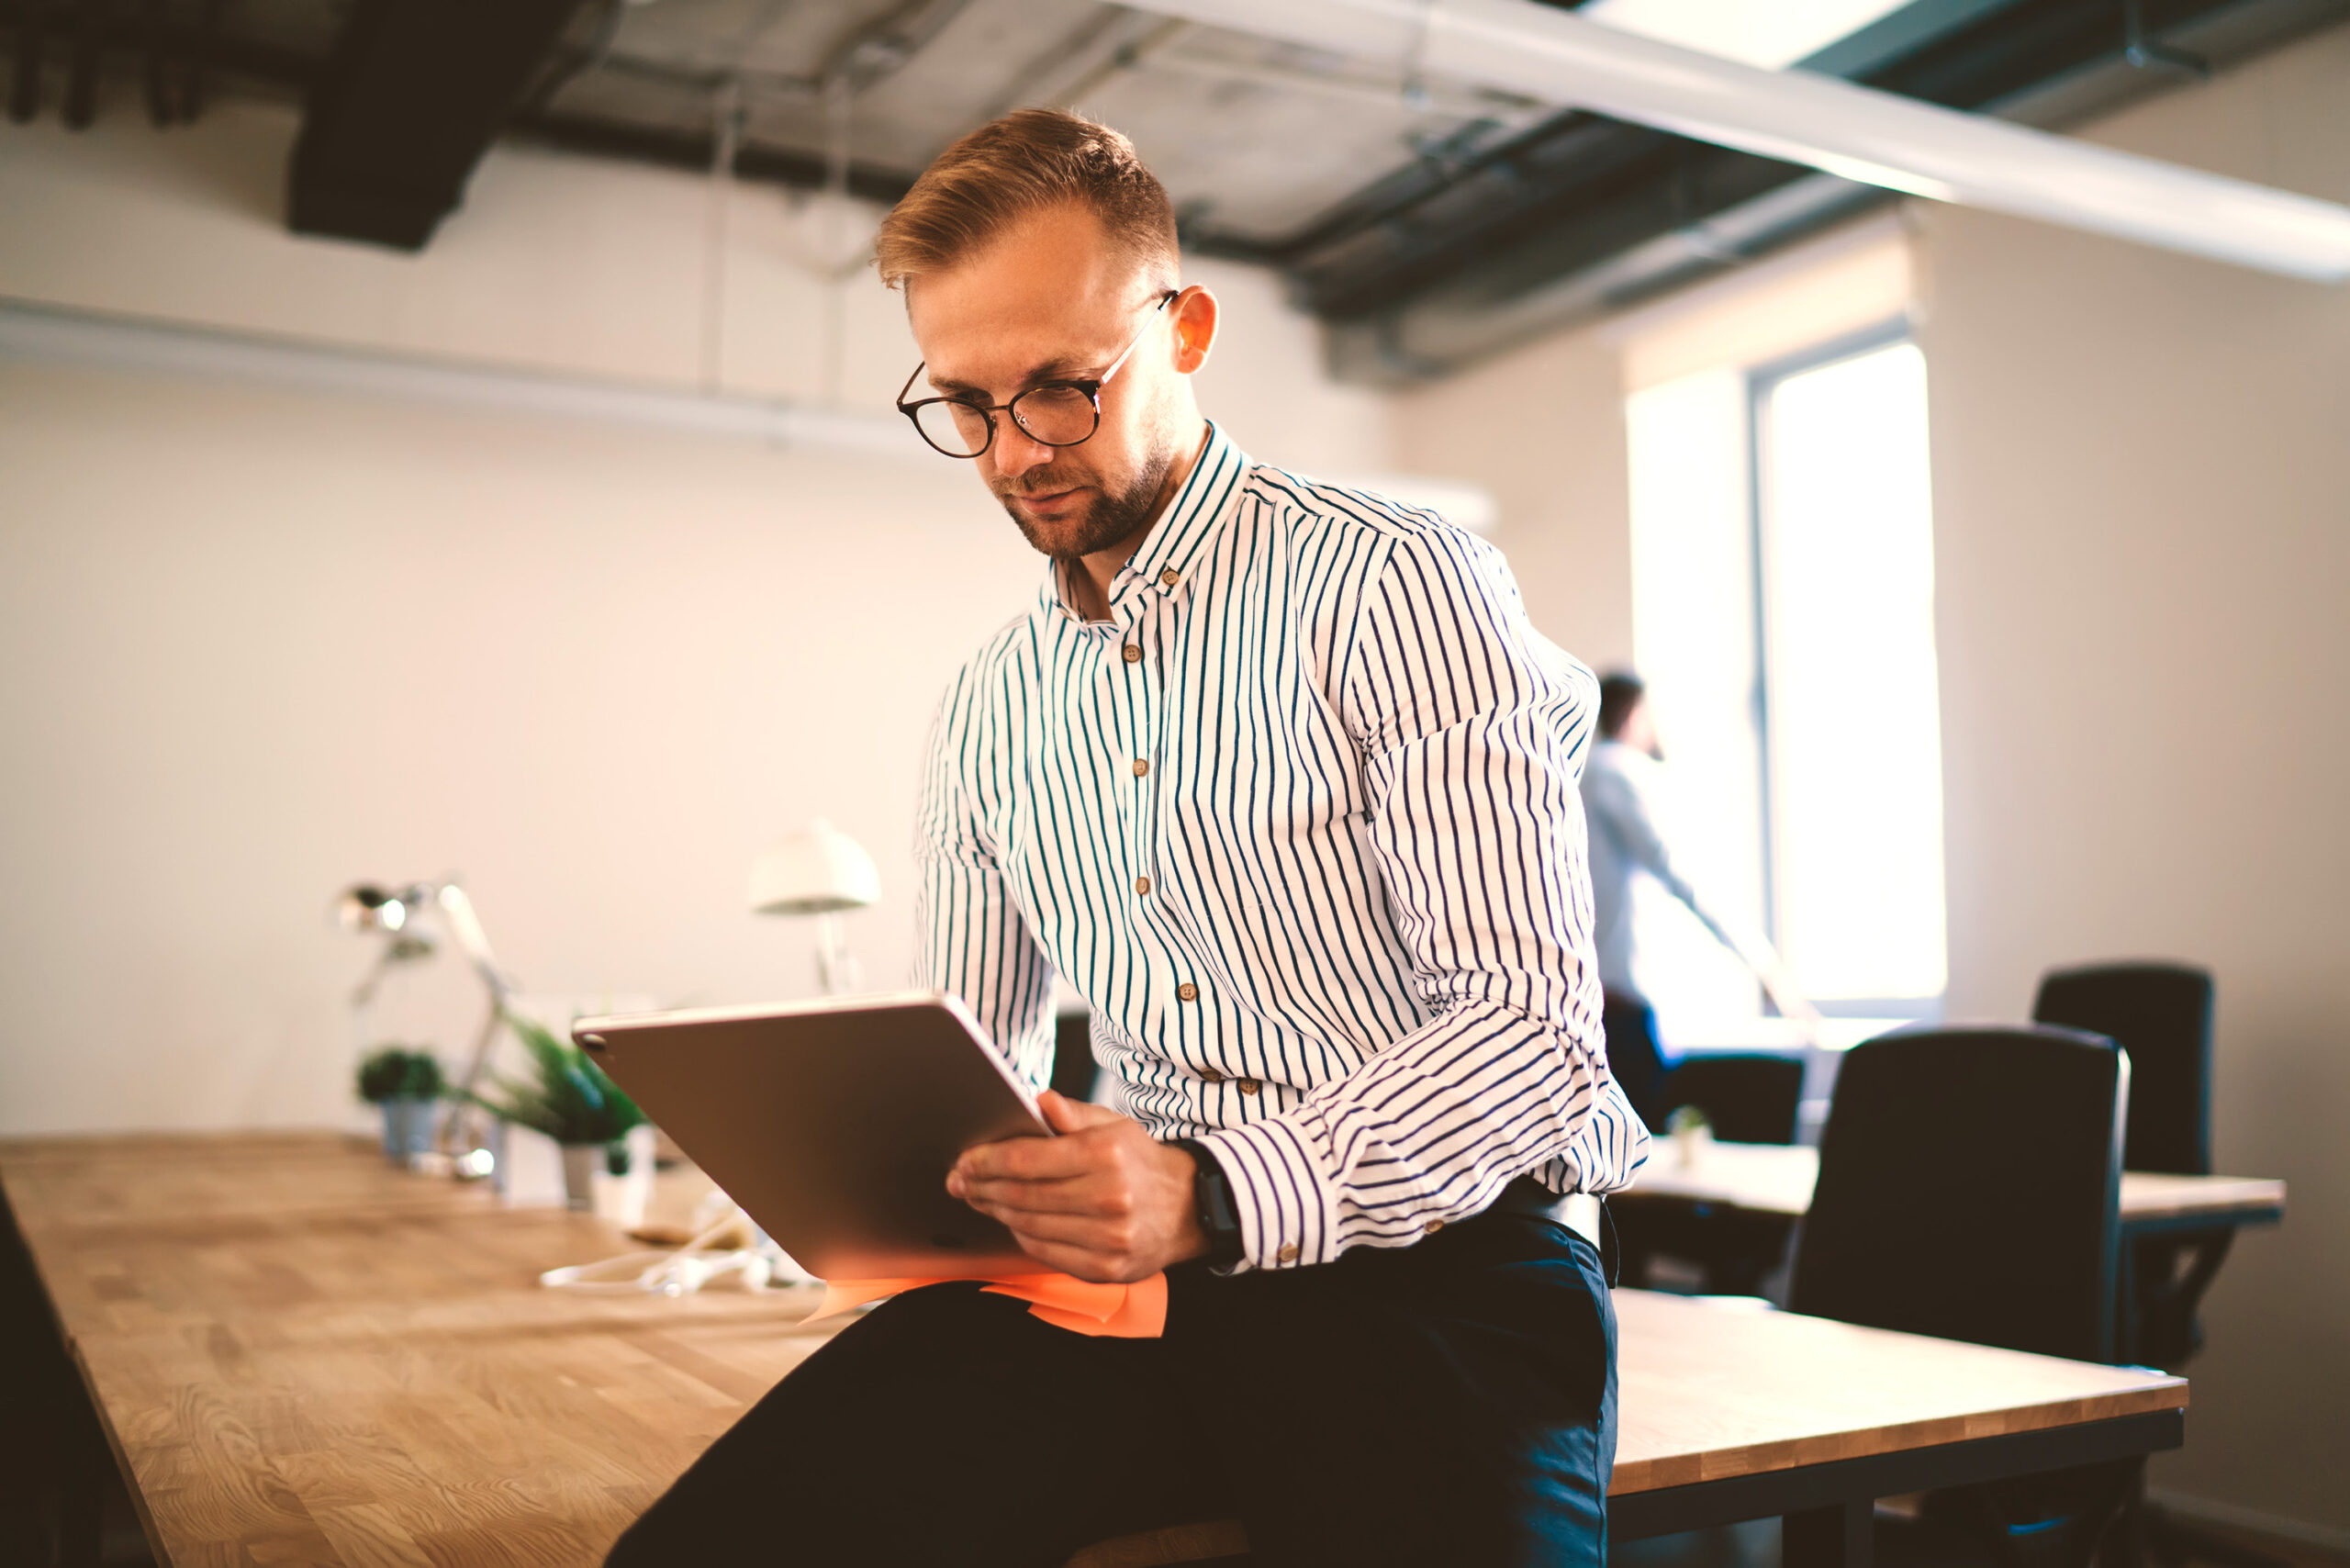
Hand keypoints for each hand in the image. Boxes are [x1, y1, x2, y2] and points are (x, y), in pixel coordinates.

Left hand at [946, 1091, 1207, 1282]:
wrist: (1189, 1209)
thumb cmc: (1141, 1162)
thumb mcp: (1114, 1125)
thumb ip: (1072, 1114)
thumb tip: (1038, 1101)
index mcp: (1107, 1154)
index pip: (1028, 1159)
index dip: (987, 1161)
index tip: (964, 1161)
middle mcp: (1109, 1197)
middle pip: (1022, 1196)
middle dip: (982, 1188)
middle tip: (960, 1182)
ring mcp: (1108, 1238)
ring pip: (1029, 1226)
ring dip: (996, 1212)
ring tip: (980, 1199)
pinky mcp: (1106, 1268)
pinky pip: (1045, 1252)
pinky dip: (1022, 1236)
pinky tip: (1012, 1221)